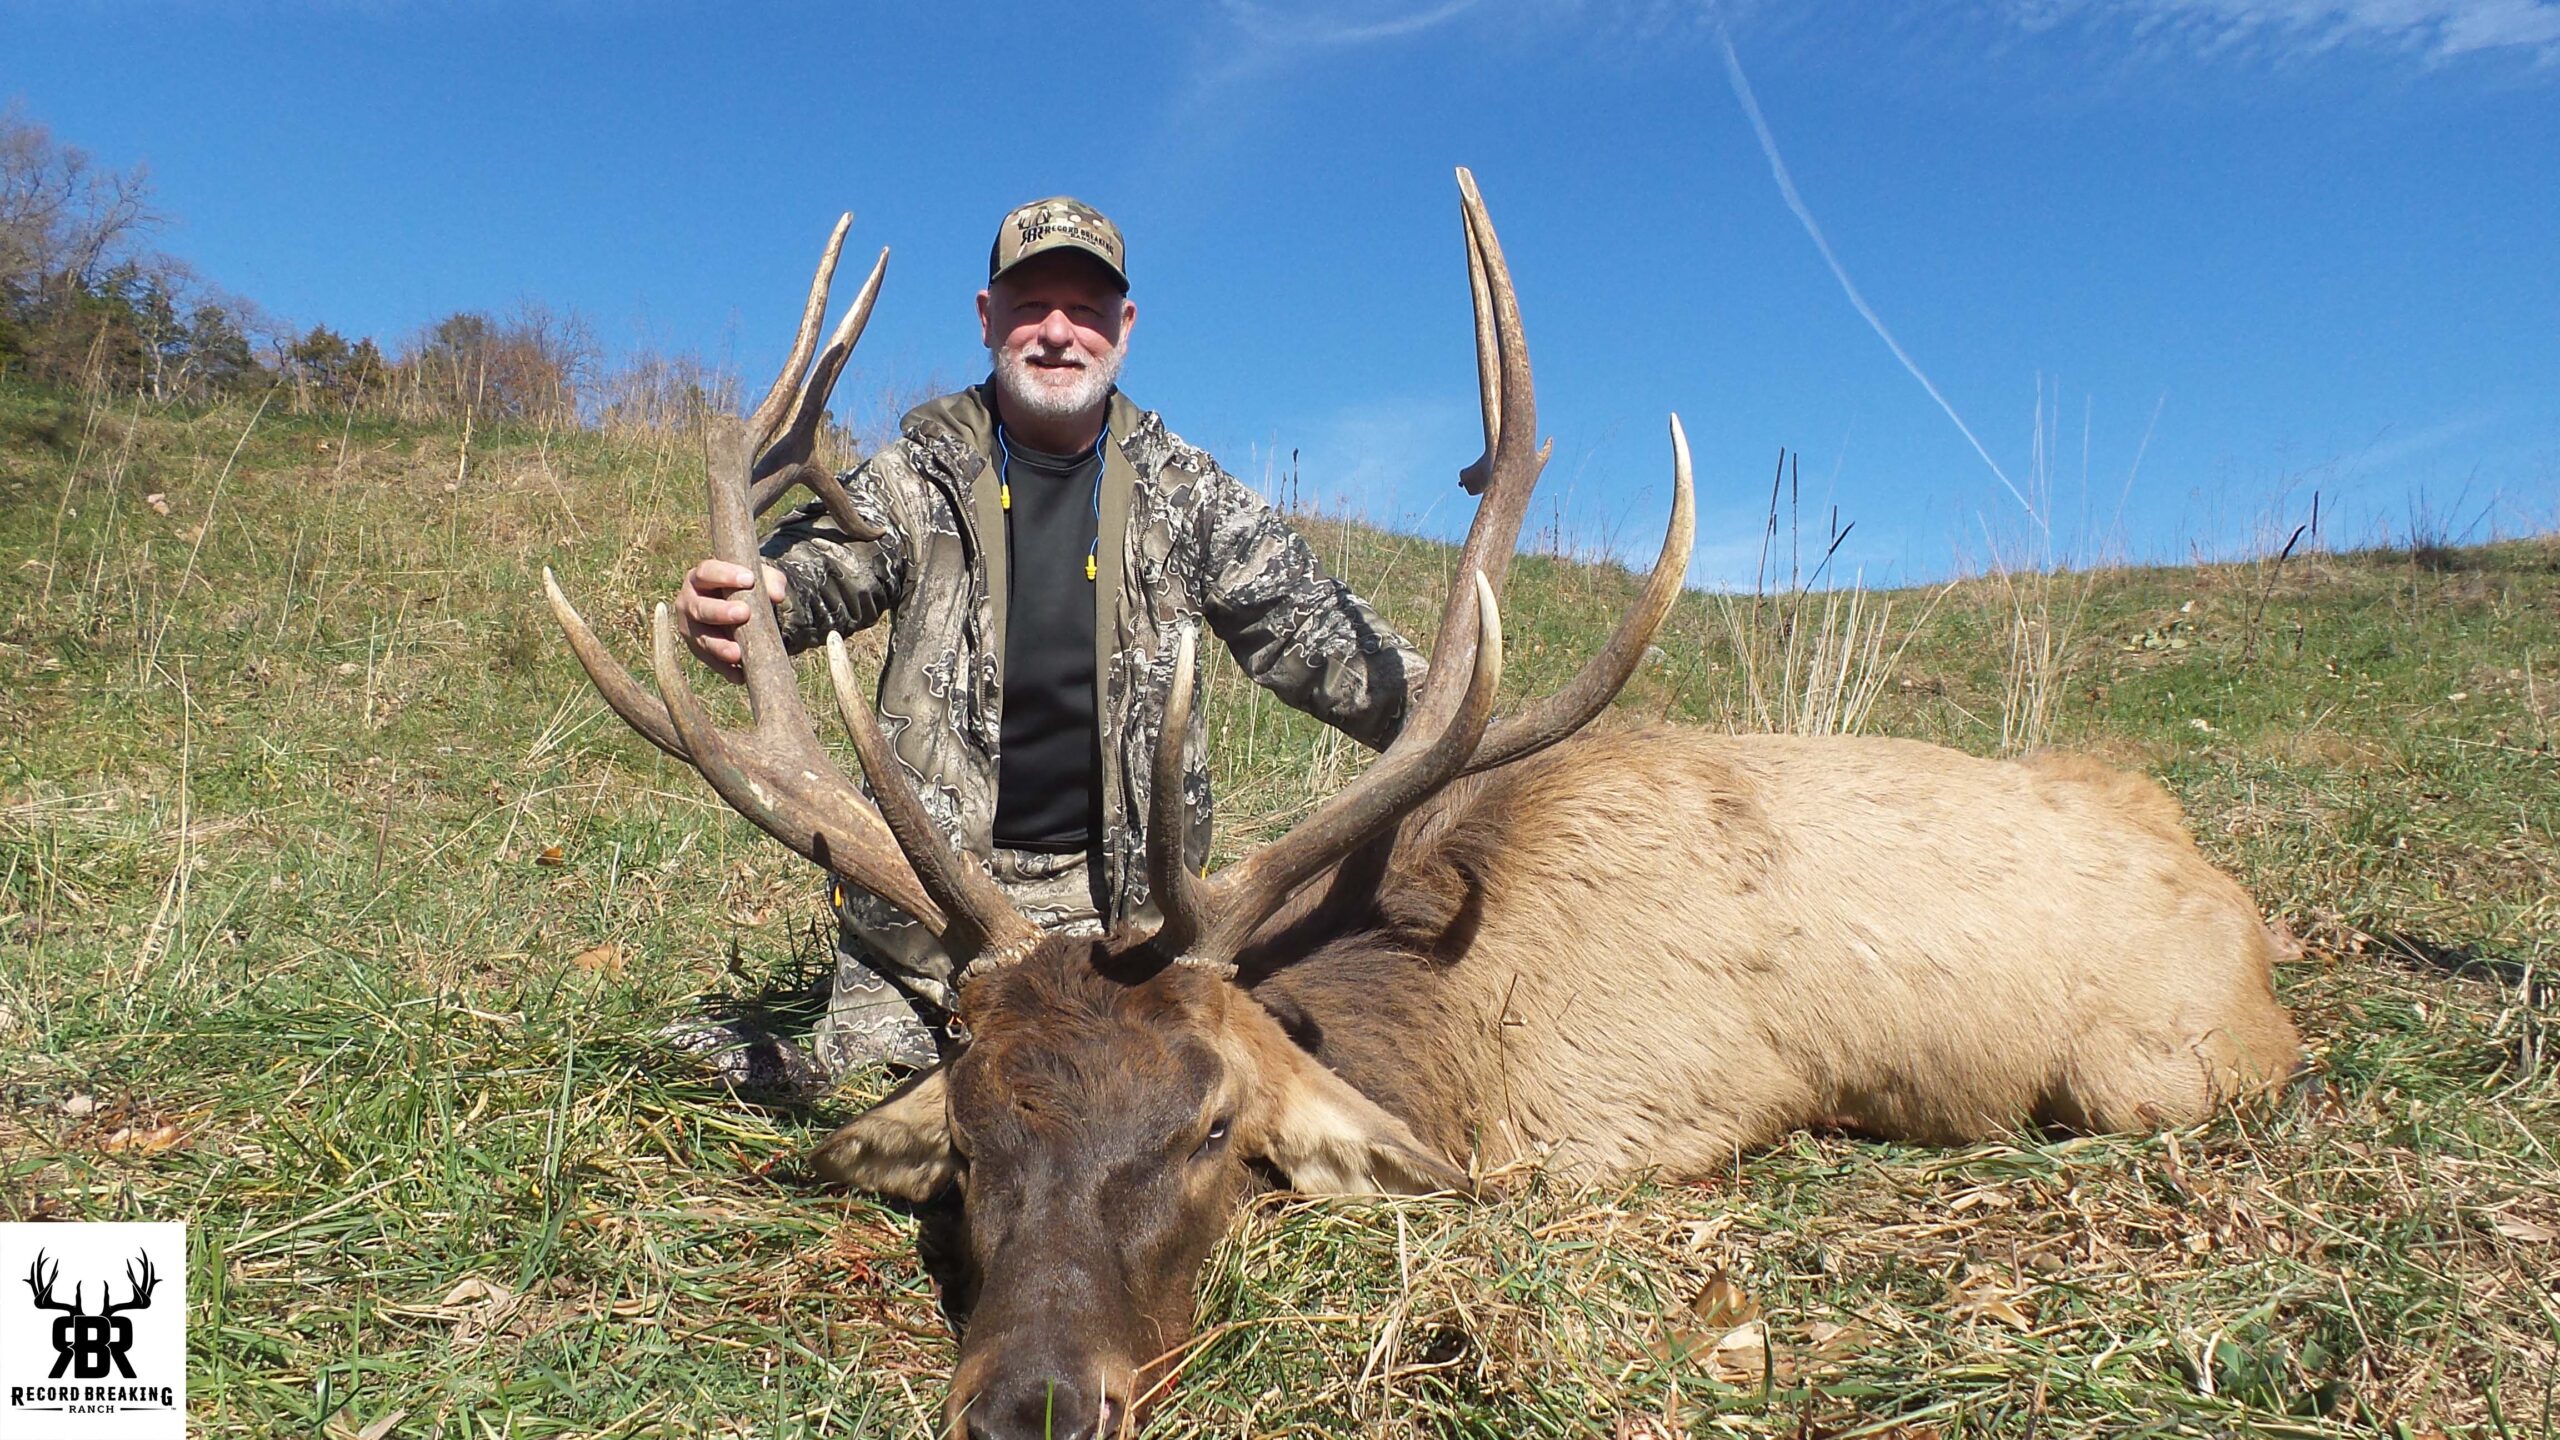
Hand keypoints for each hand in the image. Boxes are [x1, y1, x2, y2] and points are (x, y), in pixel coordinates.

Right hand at [675, 559, 786, 683]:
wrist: (741, 607)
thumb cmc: (746, 587)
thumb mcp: (759, 579)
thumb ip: (770, 580)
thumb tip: (777, 595)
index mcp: (700, 577)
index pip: (707, 571)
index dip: (725, 575)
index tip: (749, 579)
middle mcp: (689, 601)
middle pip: (699, 607)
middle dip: (720, 612)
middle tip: (744, 613)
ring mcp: (691, 628)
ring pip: (701, 638)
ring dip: (719, 647)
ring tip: (737, 653)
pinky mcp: (698, 650)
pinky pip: (710, 662)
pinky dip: (725, 670)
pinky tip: (740, 676)